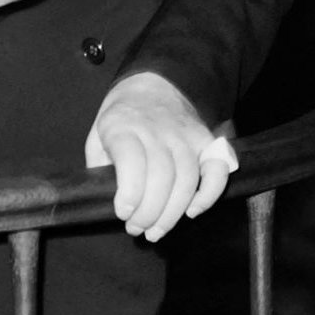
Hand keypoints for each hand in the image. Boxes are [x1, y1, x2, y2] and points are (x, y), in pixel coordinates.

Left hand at [84, 72, 229, 241]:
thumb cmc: (122, 118)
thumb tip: (105, 200)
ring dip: (172, 213)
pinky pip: (216, 169)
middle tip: (138, 228)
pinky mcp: (206, 140)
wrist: (154, 83)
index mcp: (124, 125)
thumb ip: (99, 166)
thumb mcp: (98, 135)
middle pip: (161, 176)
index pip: (132, 160)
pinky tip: (192, 211)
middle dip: (149, 213)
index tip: (123, 212)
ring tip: (156, 231)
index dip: (130, 193)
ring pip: (186, 179)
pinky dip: (209, 194)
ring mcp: (185, 134)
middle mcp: (157, 128)